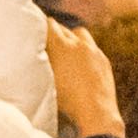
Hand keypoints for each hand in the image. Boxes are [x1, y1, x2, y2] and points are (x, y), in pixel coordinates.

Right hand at [42, 22, 122, 137]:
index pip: (49, 24)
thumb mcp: (46, 81)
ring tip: (65, 51)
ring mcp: (94, 51)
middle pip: (63, 28)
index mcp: (62, 47)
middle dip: (54, 33)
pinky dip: (84, 51)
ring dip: (71, 39)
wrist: (97, 114)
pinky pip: (92, 48)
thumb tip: (33, 52)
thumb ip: (40, 62)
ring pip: (79, 34)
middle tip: (45, 42)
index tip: (33, 28)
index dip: (40, 24)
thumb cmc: (67, 102)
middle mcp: (79, 44)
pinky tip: (79, 65)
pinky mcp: (104, 61)